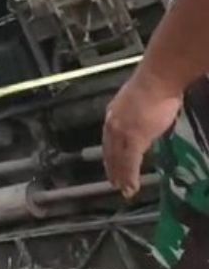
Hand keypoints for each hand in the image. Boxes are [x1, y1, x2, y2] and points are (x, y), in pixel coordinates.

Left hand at [103, 71, 182, 197]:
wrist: (158, 79)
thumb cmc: (156, 86)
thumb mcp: (139, 104)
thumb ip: (137, 118)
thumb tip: (143, 126)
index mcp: (114, 115)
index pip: (109, 140)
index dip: (110, 155)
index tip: (111, 167)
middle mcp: (113, 124)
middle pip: (110, 152)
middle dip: (112, 169)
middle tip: (114, 184)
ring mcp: (122, 132)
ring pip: (118, 160)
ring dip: (121, 176)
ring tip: (124, 190)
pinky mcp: (134, 138)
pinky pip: (129, 162)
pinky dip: (129, 176)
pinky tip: (131, 186)